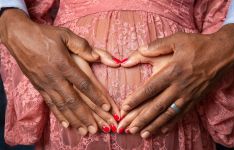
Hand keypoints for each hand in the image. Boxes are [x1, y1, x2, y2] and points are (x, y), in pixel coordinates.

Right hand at [0, 9, 118, 134]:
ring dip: (75, 120)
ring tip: (85, 131)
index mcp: (64, 64)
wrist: (18, 37)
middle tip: (97, 128)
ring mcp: (46, 84)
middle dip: (86, 116)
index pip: (84, 84)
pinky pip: (50, 104)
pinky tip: (67, 125)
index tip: (107, 107)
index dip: (96, 97)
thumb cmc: (44, 35)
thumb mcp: (65, 35)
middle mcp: (55, 78)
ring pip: (62, 106)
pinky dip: (59, 116)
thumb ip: (82, 46)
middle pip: (73, 100)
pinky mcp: (39, 87)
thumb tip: (97, 57)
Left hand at [119, 24, 233, 137]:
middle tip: (128, 128)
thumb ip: (156, 46)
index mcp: (172, 72)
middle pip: (157, 106)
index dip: (136, 99)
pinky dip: (171, 123)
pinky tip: (163, 129)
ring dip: (154, 125)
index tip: (124, 108)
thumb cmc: (198, 45)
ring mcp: (188, 95)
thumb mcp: (176, 40)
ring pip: (168, 114)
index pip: (150, 89)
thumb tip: (138, 50)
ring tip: (143, 134)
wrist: (223, 52)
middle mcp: (179, 87)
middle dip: (142, 118)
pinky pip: (182, 115)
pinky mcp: (196, 100)